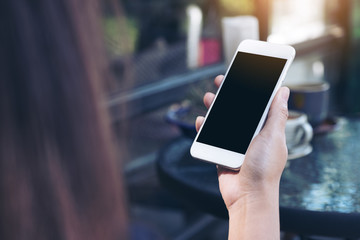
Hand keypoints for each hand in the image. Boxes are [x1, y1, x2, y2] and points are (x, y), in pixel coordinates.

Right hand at [196, 75, 289, 238]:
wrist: (248, 196)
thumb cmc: (264, 168)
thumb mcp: (273, 137)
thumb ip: (276, 113)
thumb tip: (283, 90)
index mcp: (265, 129)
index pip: (257, 103)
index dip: (250, 88)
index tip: (242, 74)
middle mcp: (250, 135)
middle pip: (238, 110)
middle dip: (229, 94)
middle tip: (221, 81)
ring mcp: (235, 144)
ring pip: (223, 121)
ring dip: (215, 108)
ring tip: (209, 97)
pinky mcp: (223, 154)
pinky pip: (212, 137)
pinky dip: (205, 128)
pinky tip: (201, 121)